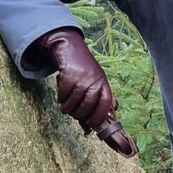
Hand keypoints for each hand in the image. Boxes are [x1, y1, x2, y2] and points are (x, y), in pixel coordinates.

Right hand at [32, 28, 137, 157]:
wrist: (70, 48)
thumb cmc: (85, 68)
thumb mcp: (97, 79)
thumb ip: (102, 95)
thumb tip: (112, 113)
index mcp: (103, 82)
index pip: (106, 102)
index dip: (100, 116)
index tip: (94, 125)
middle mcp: (94, 80)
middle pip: (88, 105)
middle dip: (79, 114)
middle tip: (74, 115)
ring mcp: (81, 78)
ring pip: (73, 102)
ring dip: (67, 108)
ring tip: (65, 107)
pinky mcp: (68, 76)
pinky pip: (63, 95)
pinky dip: (61, 99)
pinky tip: (61, 97)